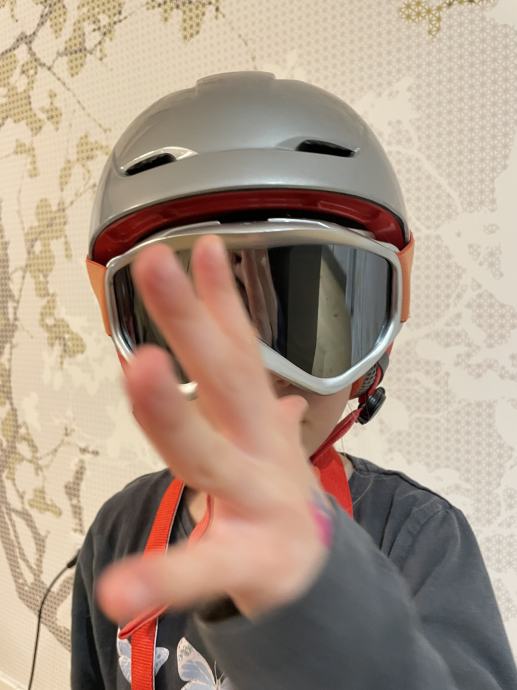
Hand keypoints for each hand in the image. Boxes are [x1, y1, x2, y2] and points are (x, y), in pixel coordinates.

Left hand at [96, 235, 333, 623]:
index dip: (222, 300)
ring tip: (139, 368)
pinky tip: (116, 589)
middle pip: (226, 379)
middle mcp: (259, 449)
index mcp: (257, 423)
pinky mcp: (248, 561)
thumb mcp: (273, 443)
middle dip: (192, 322)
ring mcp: (257, 500)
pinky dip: (160, 578)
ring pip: (207, 454)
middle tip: (157, 267)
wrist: (309, 575)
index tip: (201, 248)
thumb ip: (270, 407)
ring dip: (171, 411)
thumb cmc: (276, 498)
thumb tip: (283, 387)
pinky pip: (200, 569)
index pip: (239, 351)